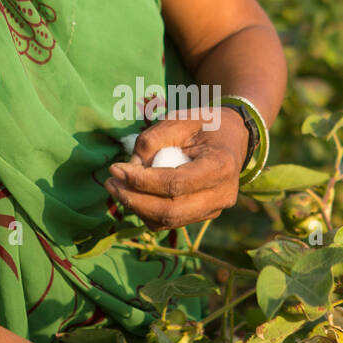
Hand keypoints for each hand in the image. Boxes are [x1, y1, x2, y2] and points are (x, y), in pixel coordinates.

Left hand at [106, 110, 248, 230]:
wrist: (232, 138)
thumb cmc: (205, 125)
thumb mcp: (180, 119)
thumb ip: (154, 139)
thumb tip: (132, 165)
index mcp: (221, 166)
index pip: (175, 184)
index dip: (141, 181)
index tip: (116, 169)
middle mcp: (222, 195)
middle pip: (171, 210)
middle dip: (134, 200)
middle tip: (110, 183)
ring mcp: (215, 210)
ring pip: (168, 221)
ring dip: (137, 208)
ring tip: (116, 187)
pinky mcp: (204, 216)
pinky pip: (170, 223)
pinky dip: (146, 212)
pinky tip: (133, 195)